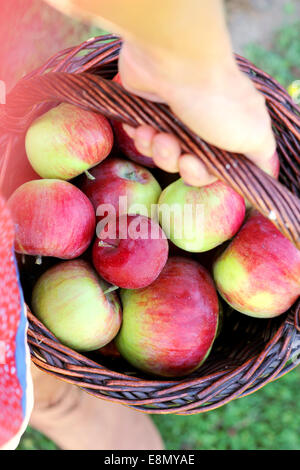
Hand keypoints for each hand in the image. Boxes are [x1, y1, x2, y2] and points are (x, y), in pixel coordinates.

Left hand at [118, 41, 278, 186]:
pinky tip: (140, 126)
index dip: (200, 173)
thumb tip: (264, 167)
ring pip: (162, 152)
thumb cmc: (216, 102)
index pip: (214, 168)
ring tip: (154, 132)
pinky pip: (143, 137)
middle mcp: (204, 123)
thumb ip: (261, 155)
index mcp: (229, 130)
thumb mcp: (254, 134)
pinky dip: (141, 136)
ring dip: (156, 148)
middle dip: (174, 161)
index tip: (190, 164)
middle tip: (169, 144)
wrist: (172, 62)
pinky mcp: (149, 107)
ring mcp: (175, 114)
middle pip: (186, 164)